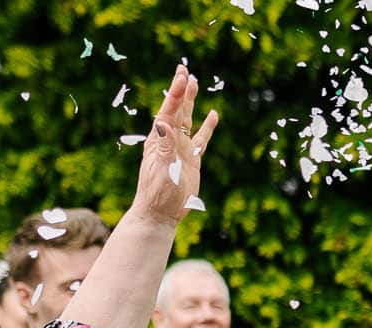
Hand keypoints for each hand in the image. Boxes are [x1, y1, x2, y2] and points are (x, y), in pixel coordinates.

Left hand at [126, 64, 219, 227]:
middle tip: (184, 70)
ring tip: (194, 83)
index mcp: (160, 141)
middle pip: (177, 110)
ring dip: (191, 102)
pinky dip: (207, 126)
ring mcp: (181, 149)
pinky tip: (213, 115)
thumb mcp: (162, 170)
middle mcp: (169, 141)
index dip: (176, 94)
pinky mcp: (191, 160)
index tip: (183, 76)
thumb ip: (164, 146)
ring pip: (188, 120)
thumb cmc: (159, 194)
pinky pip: (201, 139)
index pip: (169, 111)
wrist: (161, 214)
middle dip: (181, 90)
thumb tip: (162, 122)